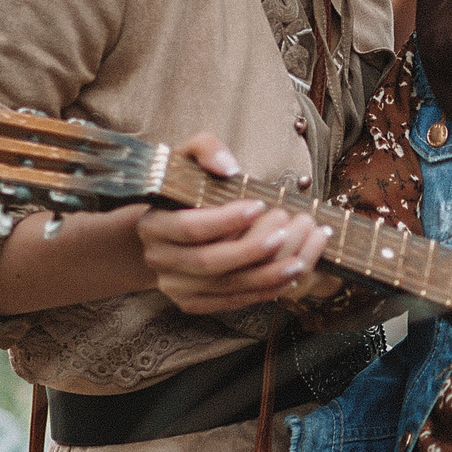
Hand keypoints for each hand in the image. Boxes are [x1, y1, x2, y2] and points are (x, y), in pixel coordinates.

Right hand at [138, 133, 330, 314]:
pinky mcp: (192, 302)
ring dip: (264, 276)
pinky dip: (261, 293)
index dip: (225, 219)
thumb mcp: (187, 159)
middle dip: (250, 249)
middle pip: (208, 262)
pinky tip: (288, 279)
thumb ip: (205, 149)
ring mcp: (174, 286)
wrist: (167, 227)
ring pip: (223, 286)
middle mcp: (159, 259)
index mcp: (153, 225)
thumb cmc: (184, 190)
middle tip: (284, 232)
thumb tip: (227, 167)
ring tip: (297, 262)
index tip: (259, 205)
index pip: (190, 227)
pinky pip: (230, 302)